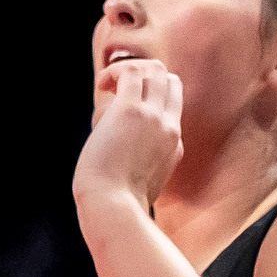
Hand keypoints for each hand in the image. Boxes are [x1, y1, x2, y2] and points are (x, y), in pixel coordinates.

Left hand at [74, 59, 183, 211]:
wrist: (113, 207)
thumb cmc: (118, 202)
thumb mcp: (143, 184)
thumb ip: (142, 165)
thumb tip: (120, 155)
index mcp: (174, 144)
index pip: (173, 106)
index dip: (150, 96)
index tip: (124, 106)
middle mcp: (169, 127)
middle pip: (170, 80)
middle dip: (145, 75)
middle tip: (117, 90)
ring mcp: (153, 117)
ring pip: (155, 70)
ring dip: (129, 70)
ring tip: (108, 85)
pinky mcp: (131, 111)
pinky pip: (130, 71)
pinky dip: (114, 71)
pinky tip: (102, 85)